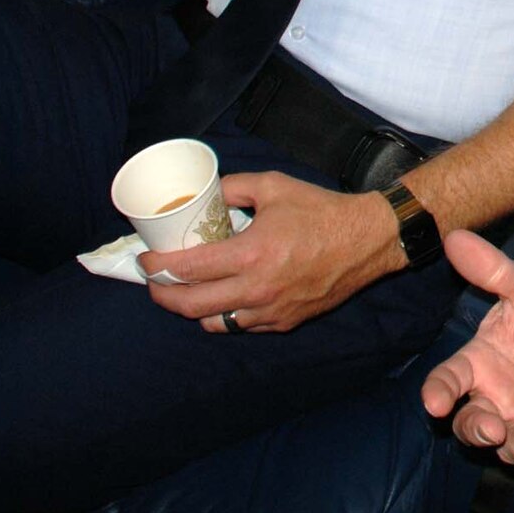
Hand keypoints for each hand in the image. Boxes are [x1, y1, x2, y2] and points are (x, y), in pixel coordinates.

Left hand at [141, 172, 400, 332]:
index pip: (187, 269)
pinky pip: (243, 326)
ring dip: (194, 309)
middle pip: (190, 305)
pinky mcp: (285, 322)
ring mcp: (271, 311)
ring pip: (213, 323)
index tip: (146, 260)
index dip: (156, 267)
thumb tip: (205, 194)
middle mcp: (256, 289)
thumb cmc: (321, 211)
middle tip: (155, 281)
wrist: (367, 240)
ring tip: (189, 291)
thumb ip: (233, 187)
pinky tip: (227, 296)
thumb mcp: (274, 186)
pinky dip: (227, 314)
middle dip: (162, 295)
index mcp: (250, 254)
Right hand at [421, 230, 513, 473]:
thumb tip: (455, 237)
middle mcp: (499, 398)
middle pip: (472, 428)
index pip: (447, 382)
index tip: (434, 404)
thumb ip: (493, 269)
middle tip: (495, 427)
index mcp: (481, 362)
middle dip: (478, 433)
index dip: (437, 395)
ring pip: (512, 450)